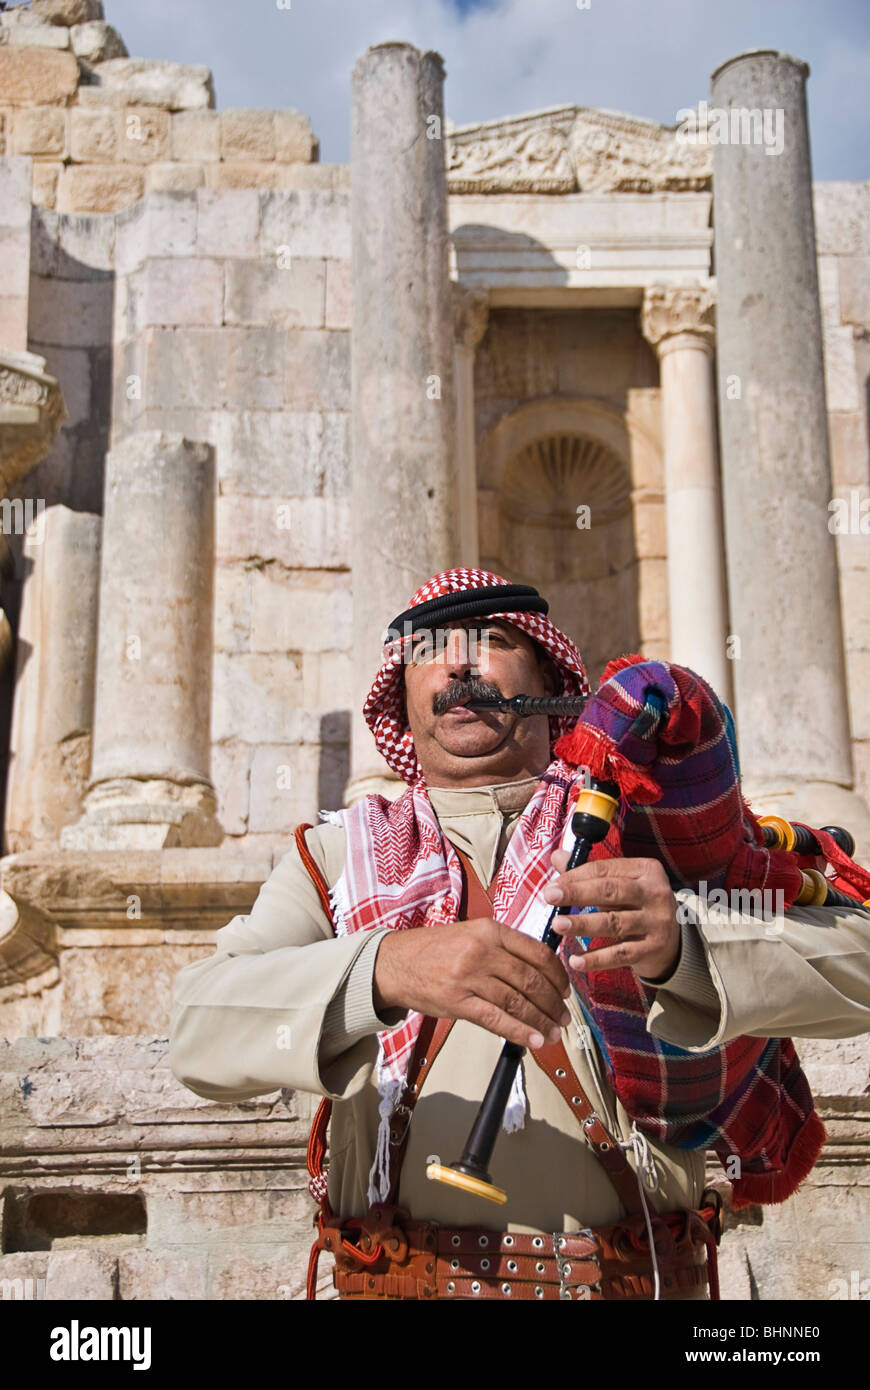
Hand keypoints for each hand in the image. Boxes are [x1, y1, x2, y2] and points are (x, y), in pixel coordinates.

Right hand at [372, 917, 571, 1049]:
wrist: (394, 962)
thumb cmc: (436, 950)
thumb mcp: (472, 934)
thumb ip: (503, 948)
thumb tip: (540, 972)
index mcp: (490, 930)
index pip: (538, 953)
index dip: (558, 976)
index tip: (566, 992)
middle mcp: (482, 950)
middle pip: (531, 979)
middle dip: (553, 1003)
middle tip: (563, 1017)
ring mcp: (468, 976)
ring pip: (517, 1001)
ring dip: (540, 1021)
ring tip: (553, 1033)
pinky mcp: (456, 1001)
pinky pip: (496, 1019)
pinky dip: (519, 1032)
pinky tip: (533, 1040)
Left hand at [542, 853, 679, 981]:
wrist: (673, 942)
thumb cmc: (636, 906)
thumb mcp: (619, 884)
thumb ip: (589, 872)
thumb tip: (557, 856)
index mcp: (647, 870)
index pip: (606, 870)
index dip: (576, 876)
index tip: (552, 886)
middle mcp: (656, 893)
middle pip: (612, 891)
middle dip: (578, 893)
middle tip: (549, 897)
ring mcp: (657, 922)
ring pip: (615, 923)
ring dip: (584, 924)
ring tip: (558, 926)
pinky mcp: (654, 948)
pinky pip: (620, 954)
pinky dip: (597, 959)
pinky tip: (575, 961)